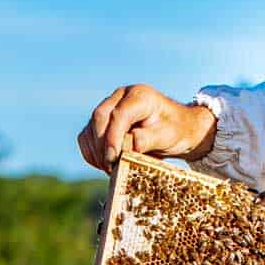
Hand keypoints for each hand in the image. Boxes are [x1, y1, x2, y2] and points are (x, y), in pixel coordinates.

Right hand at [77, 84, 216, 171]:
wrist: (178, 128)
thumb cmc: (176, 130)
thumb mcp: (169, 135)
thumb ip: (149, 139)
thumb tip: (129, 146)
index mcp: (140, 95)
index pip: (119, 113)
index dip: (113, 136)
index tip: (113, 158)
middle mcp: (121, 96)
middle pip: (99, 117)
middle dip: (102, 145)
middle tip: (111, 167)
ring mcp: (109, 107)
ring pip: (90, 128)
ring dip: (96, 152)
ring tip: (111, 169)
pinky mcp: (102, 122)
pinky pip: (86, 138)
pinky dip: (91, 153)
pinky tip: (105, 165)